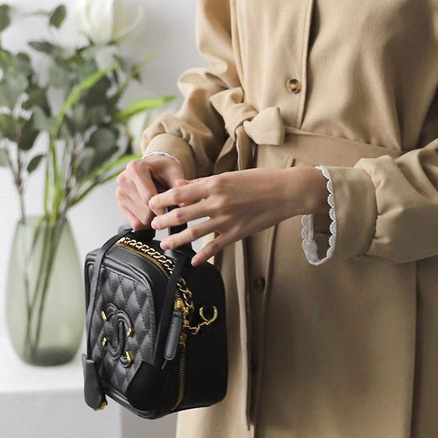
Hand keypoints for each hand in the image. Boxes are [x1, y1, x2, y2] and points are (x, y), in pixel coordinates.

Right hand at [116, 154, 185, 229]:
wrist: (153, 167)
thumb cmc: (164, 169)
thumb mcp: (175, 171)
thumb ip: (179, 186)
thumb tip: (184, 204)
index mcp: (135, 168)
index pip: (148, 197)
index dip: (163, 208)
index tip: (173, 211)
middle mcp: (123, 180)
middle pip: (145, 210)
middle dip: (160, 212)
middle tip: (168, 205)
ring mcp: (119, 194)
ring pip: (141, 219)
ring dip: (154, 217)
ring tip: (159, 205)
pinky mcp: (120, 205)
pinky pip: (135, 224)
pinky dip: (147, 222)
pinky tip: (152, 211)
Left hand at [148, 168, 314, 265]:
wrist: (285, 192)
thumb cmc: (260, 180)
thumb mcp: (229, 176)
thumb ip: (204, 183)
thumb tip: (181, 185)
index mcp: (215, 184)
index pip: (180, 193)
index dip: (162, 199)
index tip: (152, 204)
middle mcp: (217, 203)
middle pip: (181, 215)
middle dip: (164, 221)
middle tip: (153, 226)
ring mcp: (226, 220)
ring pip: (194, 234)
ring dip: (176, 241)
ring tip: (165, 244)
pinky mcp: (236, 234)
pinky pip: (215, 247)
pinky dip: (203, 256)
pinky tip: (194, 261)